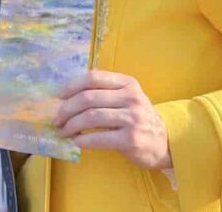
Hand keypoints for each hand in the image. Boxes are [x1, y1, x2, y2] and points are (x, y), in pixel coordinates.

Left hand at [54, 70, 171, 169]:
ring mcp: (132, 118)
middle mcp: (131, 97)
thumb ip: (105, 92)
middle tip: (57, 119)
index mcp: (127, 83)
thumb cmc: (139, 118)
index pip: (93, 78)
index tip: (58, 97)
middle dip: (67, 109)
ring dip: (71, 125)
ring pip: (91, 117)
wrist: (164, 142)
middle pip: (88, 97)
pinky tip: (77, 142)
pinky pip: (99, 138)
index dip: (72, 86)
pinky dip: (83, 140)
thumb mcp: (128, 98)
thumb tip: (67, 97)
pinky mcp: (130, 139)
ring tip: (63, 131)